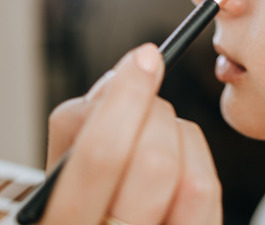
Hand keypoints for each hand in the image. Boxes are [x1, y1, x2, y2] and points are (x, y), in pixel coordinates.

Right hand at [41, 43, 221, 224]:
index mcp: (59, 223)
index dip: (127, 97)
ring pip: (191, 176)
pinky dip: (195, 158)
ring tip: (155, 136)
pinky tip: (176, 161)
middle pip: (156, 161)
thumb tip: (123, 79)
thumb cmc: (80, 208)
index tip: (145, 56)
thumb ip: (78, 129)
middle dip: (156, 113)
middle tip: (145, 101)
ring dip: (177, 134)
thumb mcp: (56, 177)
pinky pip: (208, 193)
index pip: (99, 155)